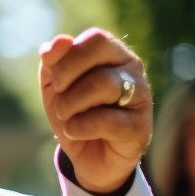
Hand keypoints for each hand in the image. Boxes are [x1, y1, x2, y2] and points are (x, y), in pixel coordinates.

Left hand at [39, 29, 151, 193]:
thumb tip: (56, 42)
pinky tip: (76, 131)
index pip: (95, 38)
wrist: (88, 157)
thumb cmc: (74, 114)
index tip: (57, 81)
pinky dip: (80, 126)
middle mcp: (133, 70)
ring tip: (67, 117)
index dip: (67, 58)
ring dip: (70, 103)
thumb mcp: (54, 87)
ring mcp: (140, 98)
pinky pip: (107, 120)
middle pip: (98, 55)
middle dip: (65, 78)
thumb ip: (53, 62)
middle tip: (59, 100)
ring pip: (103, 83)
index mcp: (114, 54)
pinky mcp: (140, 128)